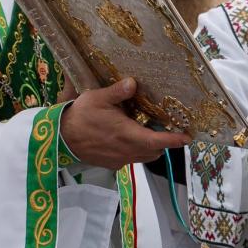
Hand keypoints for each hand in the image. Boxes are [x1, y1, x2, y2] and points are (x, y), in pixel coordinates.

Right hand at [60, 78, 188, 169]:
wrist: (59, 138)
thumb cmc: (79, 117)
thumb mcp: (97, 98)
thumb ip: (118, 92)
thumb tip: (133, 83)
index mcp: (127, 135)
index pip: (157, 141)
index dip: (174, 140)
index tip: (187, 137)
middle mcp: (127, 150)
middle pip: (154, 151)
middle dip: (163, 143)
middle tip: (166, 130)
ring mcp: (119, 159)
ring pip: (143, 156)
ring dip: (149, 147)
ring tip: (147, 132)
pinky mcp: (112, 164)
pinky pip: (130, 159)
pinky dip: (135, 150)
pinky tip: (127, 138)